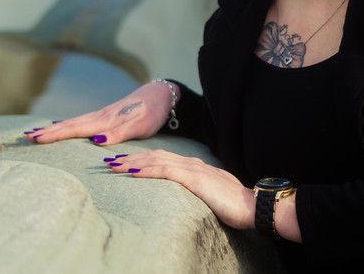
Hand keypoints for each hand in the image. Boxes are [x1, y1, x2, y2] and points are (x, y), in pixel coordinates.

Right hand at [22, 80, 175, 145]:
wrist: (161, 96)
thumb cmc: (151, 113)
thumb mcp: (139, 126)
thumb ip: (119, 133)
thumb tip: (97, 141)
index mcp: (105, 120)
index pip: (74, 128)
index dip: (54, 134)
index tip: (35, 138)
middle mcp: (100, 116)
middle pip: (69, 124)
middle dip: (48, 132)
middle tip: (27, 137)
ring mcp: (102, 116)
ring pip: (74, 123)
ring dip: (55, 129)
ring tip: (37, 133)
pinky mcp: (106, 117)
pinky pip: (81, 122)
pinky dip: (68, 125)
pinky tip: (62, 127)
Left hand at [101, 149, 254, 230]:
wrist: (253, 207)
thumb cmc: (235, 205)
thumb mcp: (211, 195)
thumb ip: (197, 191)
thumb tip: (186, 197)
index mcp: (195, 167)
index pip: (163, 159)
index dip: (142, 159)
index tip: (124, 163)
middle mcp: (191, 163)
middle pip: (155, 156)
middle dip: (131, 158)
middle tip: (110, 161)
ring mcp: (193, 169)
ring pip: (156, 161)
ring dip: (133, 162)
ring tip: (114, 165)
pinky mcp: (195, 178)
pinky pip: (165, 171)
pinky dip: (147, 170)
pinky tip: (132, 172)